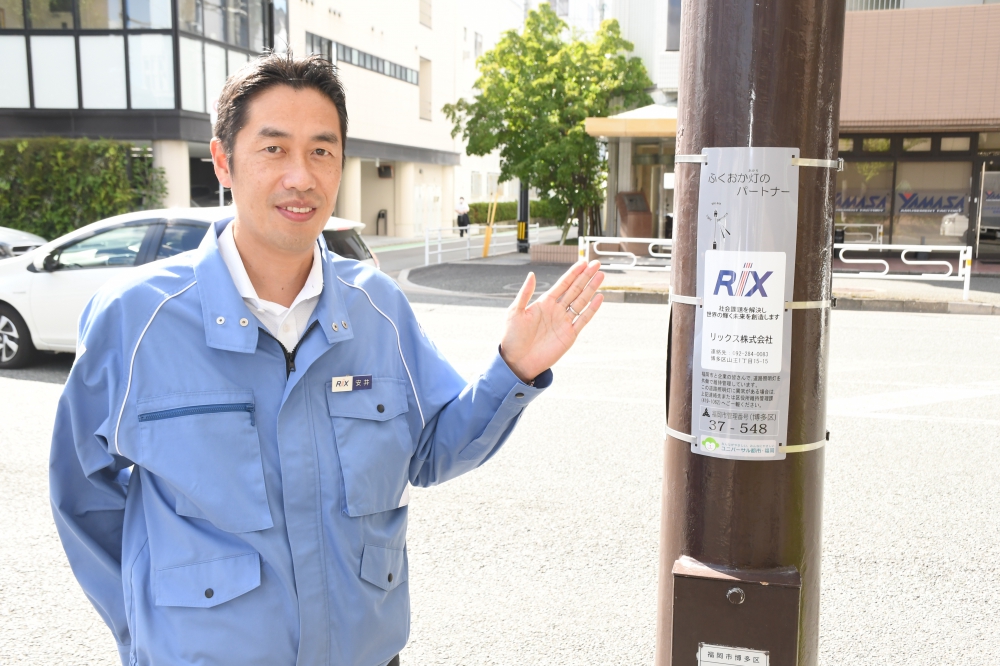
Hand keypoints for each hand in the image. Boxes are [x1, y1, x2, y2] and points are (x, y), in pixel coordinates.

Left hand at [499, 260, 604, 382]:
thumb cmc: (512, 336)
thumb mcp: (515, 312)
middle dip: (586, 276)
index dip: (573, 273)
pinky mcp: (570, 335)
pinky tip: (599, 297)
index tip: (583, 262)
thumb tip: (531, 274)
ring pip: (581, 301)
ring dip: (591, 288)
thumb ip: (525, 293)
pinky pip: (583, 319)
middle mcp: (556, 310)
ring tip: (601, 275)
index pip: (562, 284)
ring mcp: (564, 322)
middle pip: (575, 289)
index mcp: (544, 303)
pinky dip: (592, 309)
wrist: (517, 361)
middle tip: (596, 264)